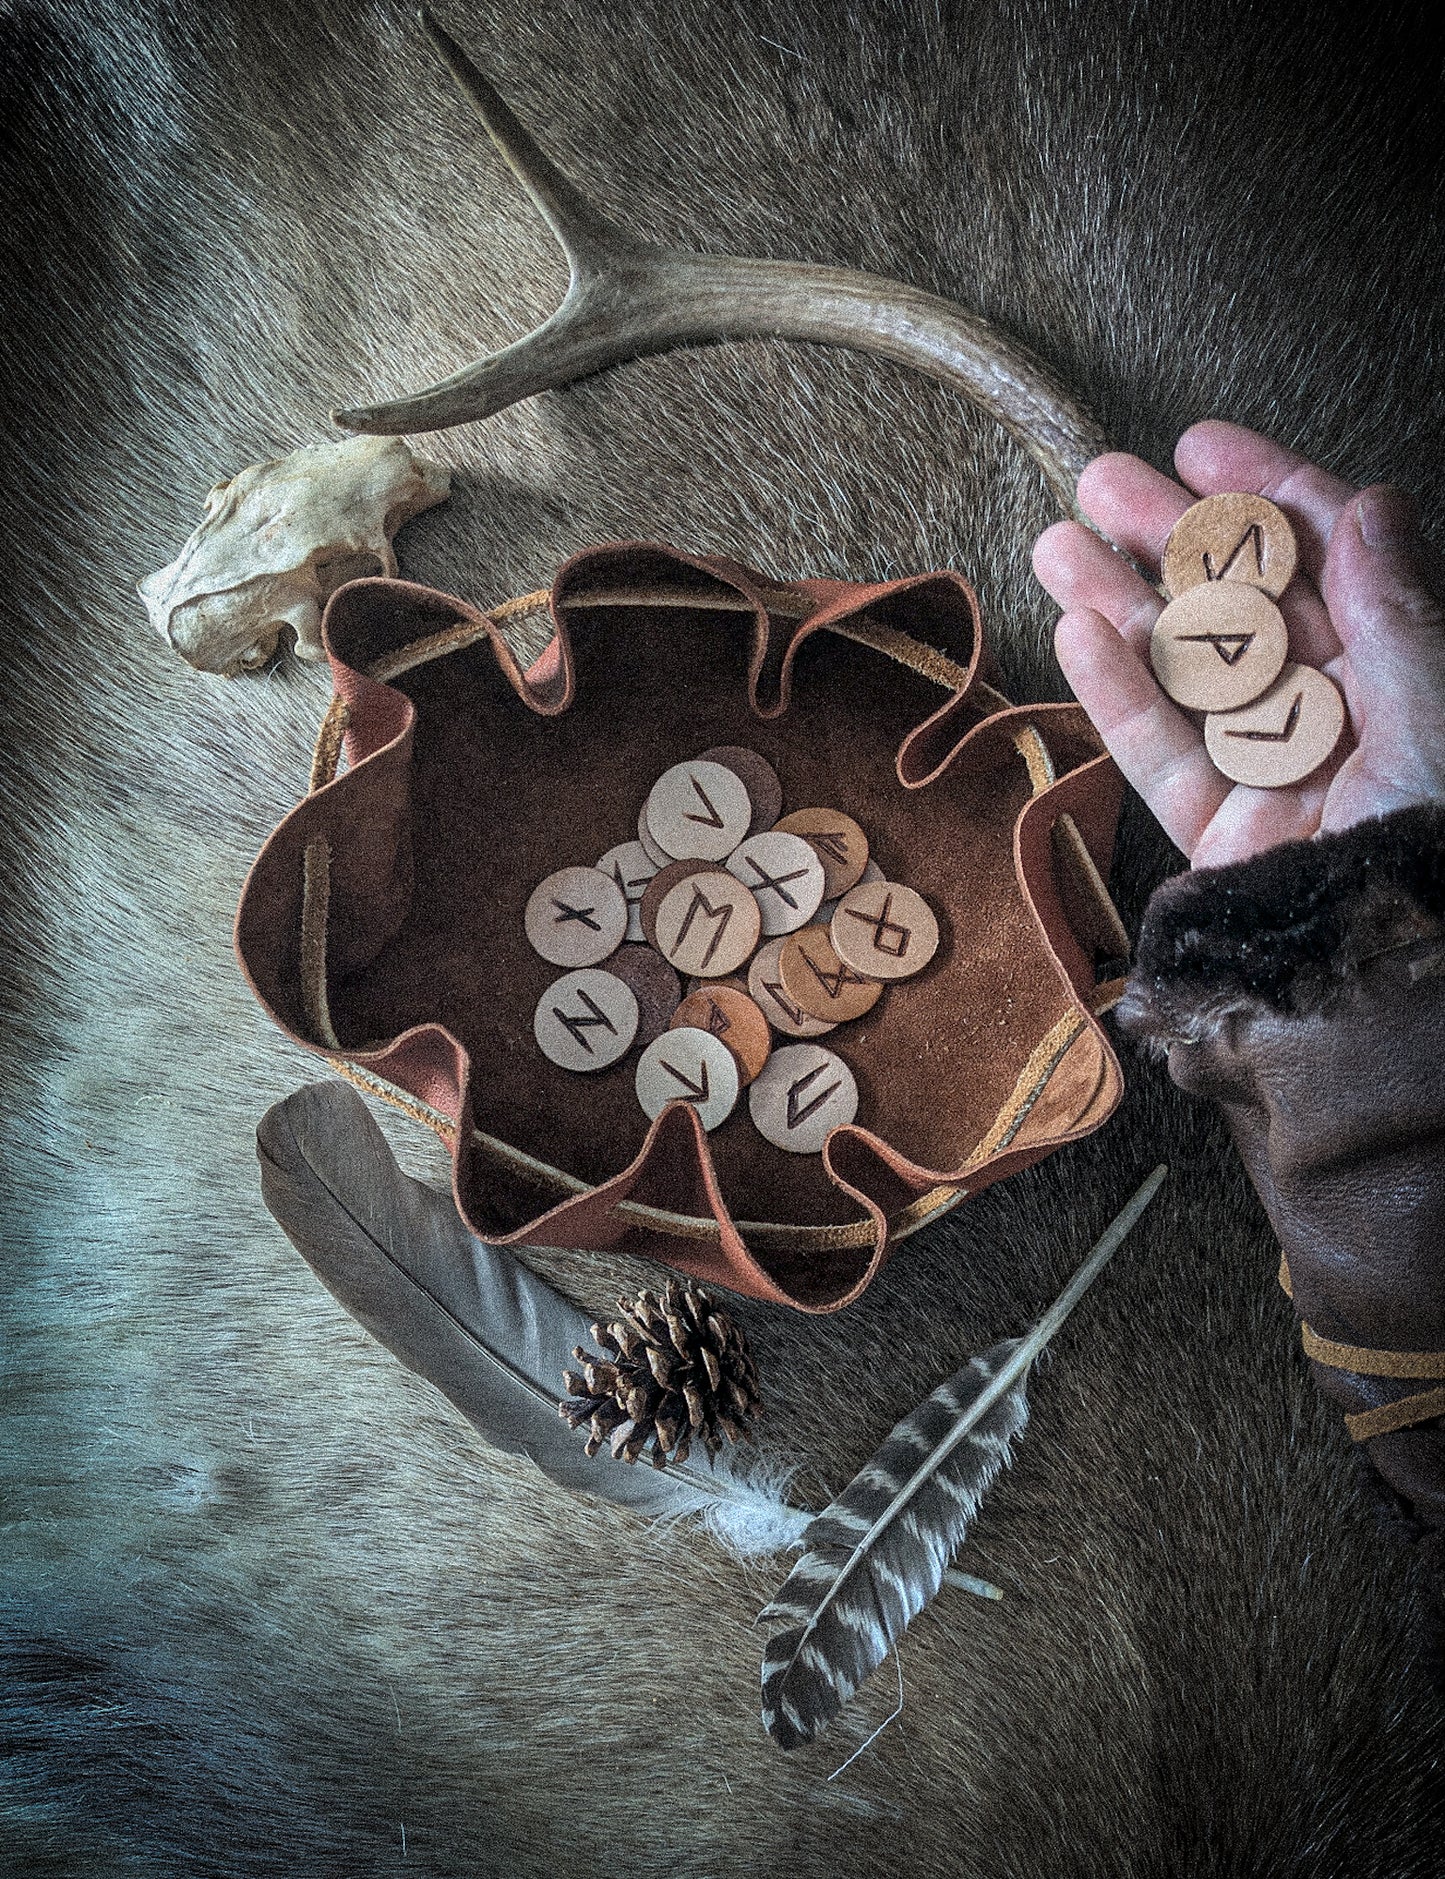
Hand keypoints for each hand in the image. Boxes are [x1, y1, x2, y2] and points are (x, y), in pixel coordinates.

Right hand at [1032, 421, 1444, 868]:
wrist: (1393, 984)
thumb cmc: (1437, 844)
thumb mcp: (1433, 710)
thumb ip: (1395, 609)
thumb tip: (1368, 503)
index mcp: (1406, 680)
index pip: (1332, 562)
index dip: (1269, 495)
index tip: (1202, 445)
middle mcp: (1342, 721)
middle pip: (1247, 608)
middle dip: (1172, 538)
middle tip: (1103, 480)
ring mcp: (1276, 778)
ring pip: (1191, 675)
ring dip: (1122, 603)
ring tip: (1057, 542)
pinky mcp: (1223, 840)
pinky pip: (1163, 757)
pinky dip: (1118, 696)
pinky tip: (1077, 632)